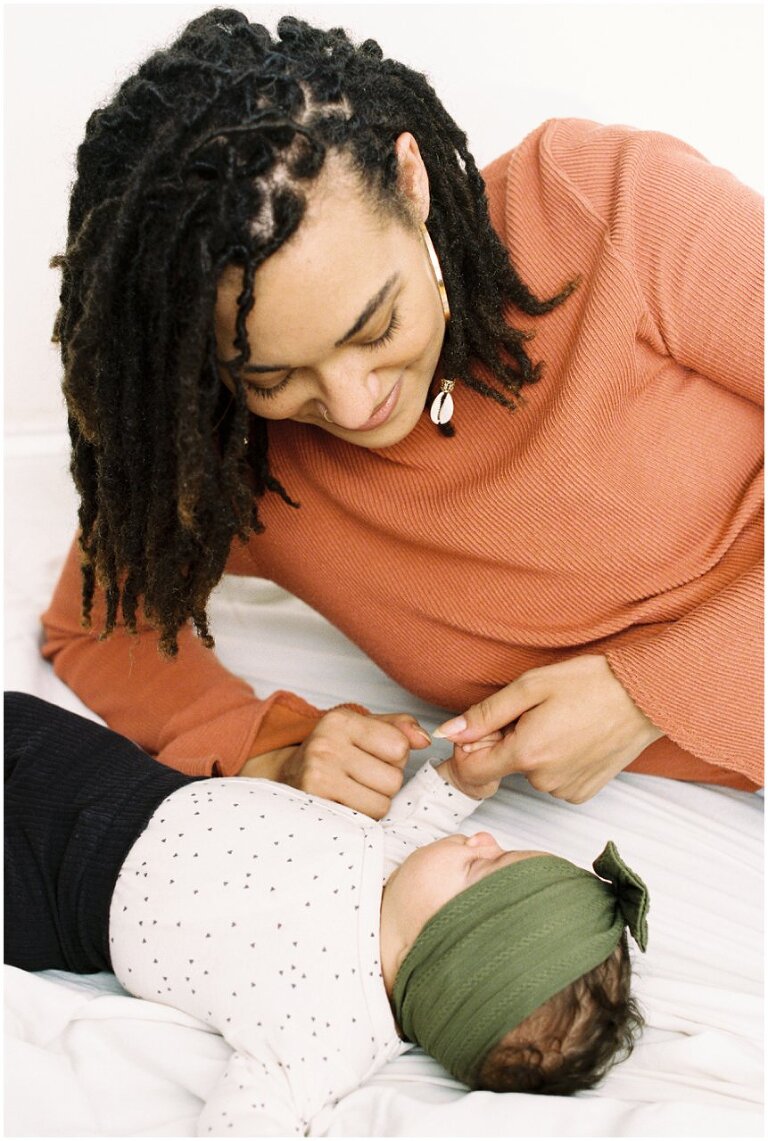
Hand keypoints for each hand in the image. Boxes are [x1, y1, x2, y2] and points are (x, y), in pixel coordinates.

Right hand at [240, 708, 430, 818]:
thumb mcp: (363, 729)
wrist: (285, 777)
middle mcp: (326, 744)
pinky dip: (361, 818)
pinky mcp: (315, 805)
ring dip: (374, 803)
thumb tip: (426, 739)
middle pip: (394, 779)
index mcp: (340, 720)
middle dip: (385, 782)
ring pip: (382, 804)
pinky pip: (364, 821)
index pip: (399, 747)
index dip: (394, 756)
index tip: (372, 756)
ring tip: (353, 791)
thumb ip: (399, 727)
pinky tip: (344, 804)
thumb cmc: (333, 752)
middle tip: (360, 777)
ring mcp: (317, 776)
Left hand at [435, 655, 663, 802]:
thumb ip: (485, 714)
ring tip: (561, 721)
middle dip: (509, 741)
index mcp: (527, 754)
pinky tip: (575, 736)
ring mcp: (566, 790)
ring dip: (534, 750)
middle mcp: (545, 780)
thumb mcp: (530, 687)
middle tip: (536, 712)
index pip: (472, 770)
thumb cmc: (591, 683)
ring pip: (530, 772)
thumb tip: (450, 732)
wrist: (644, 695)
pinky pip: (554, 779)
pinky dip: (557, 760)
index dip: (471, 747)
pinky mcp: (584, 792)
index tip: (488, 726)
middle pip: (504, 767)